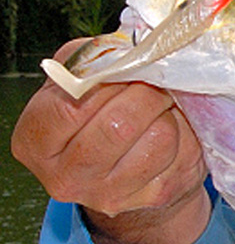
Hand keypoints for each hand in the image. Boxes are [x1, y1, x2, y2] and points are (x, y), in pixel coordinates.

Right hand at [11, 39, 209, 243]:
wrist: (126, 161)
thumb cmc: (98, 109)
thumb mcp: (80, 79)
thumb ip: (95, 59)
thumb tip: (134, 46)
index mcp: (36, 142)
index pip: (72, 107)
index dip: (108, 81)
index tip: (125, 68)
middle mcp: (67, 176)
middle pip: (120, 125)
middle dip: (146, 92)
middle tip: (153, 80)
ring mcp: (111, 193)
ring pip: (159, 139)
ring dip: (170, 109)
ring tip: (164, 101)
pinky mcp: (155, 196)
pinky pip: (185, 151)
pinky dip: (188, 128)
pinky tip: (177, 123)